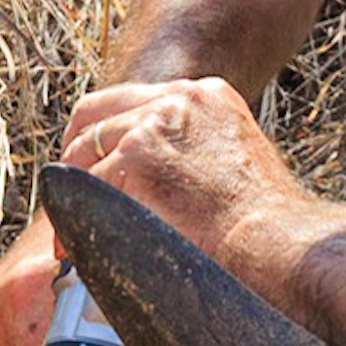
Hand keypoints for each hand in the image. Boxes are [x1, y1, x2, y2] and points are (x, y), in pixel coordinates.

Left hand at [66, 74, 313, 273]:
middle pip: (94, 116)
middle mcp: (180, 99)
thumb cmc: (267, 228)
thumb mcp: (235, 166)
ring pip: (84, 154)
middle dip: (75, 161)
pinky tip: (73, 248)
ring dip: (72, 197)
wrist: (279, 247)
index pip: (130, 104)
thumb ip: (196, 154)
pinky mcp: (138, 155)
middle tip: (65, 203)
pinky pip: (82, 190)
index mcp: (206, 97)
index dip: (102, 141)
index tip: (92, 172)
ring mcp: (156, 124)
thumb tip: (160, 178)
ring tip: (68, 237)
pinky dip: (71, 221)